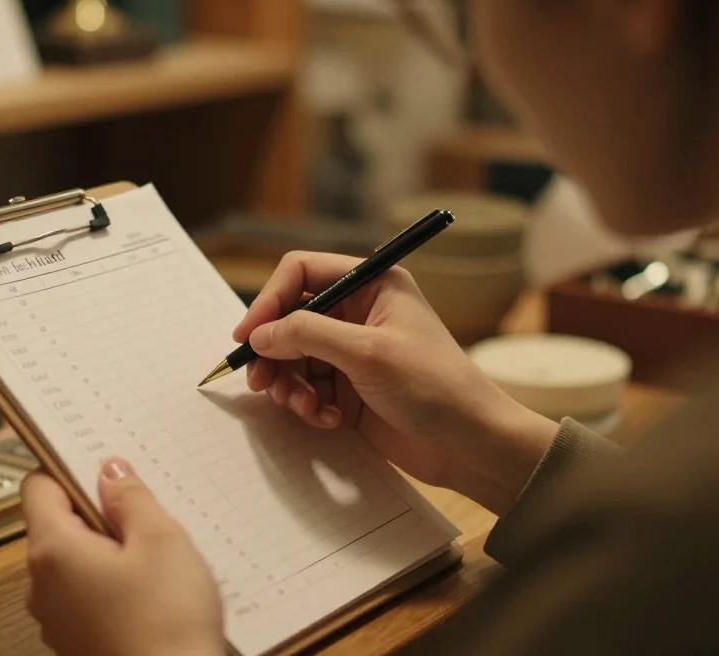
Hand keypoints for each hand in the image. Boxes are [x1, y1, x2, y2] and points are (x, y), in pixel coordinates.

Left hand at [22, 458, 222, 655]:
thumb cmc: (168, 617)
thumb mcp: (161, 539)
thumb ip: (130, 497)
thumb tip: (109, 469)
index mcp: (53, 550)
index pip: (37, 487)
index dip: (68, 468)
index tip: (104, 464)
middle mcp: (41, 585)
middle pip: (57, 524)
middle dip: (98, 511)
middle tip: (146, 512)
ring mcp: (56, 618)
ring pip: (74, 560)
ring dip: (108, 548)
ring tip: (155, 553)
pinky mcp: (77, 640)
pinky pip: (85, 593)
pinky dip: (111, 581)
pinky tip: (151, 589)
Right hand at [233, 252, 557, 515]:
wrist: (471, 445)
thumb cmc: (435, 387)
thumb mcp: (368, 352)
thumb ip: (308, 334)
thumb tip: (260, 333)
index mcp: (373, 284)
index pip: (303, 272)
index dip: (270, 299)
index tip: (248, 335)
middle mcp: (360, 312)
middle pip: (292, 317)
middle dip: (274, 350)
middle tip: (260, 381)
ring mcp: (354, 352)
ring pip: (295, 356)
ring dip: (289, 382)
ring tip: (303, 406)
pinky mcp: (351, 388)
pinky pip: (310, 387)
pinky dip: (308, 403)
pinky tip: (328, 419)